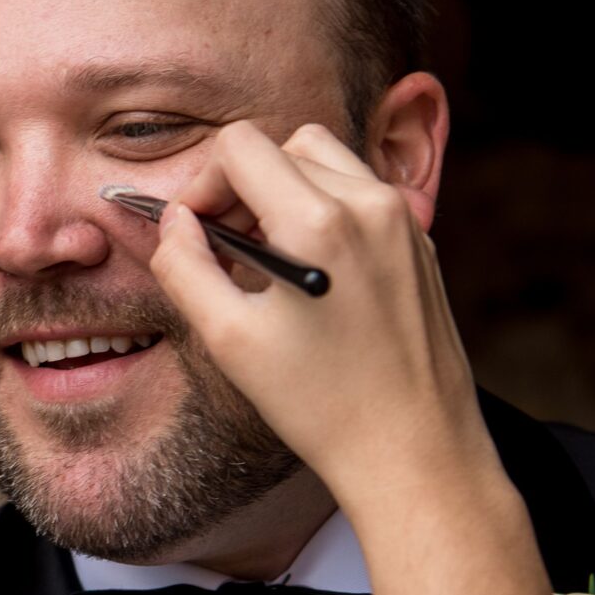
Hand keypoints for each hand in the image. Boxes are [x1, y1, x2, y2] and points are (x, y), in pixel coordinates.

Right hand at [143, 120, 496, 513]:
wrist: (413, 449)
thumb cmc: (320, 403)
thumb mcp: (228, 338)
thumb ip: (184, 266)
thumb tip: (174, 222)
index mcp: (319, 221)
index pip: (241, 147)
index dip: (202, 184)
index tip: (194, 231)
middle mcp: (370, 204)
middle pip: (282, 146)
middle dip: (241, 186)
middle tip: (225, 248)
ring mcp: (403, 220)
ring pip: (325, 160)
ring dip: (283, 192)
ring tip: (266, 258)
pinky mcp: (421, 243)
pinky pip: (361, 195)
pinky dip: (324, 212)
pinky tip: (311, 275)